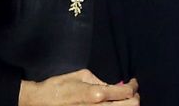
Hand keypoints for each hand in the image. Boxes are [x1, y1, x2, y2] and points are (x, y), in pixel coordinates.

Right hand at [18, 70, 137, 104]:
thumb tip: (111, 85)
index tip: (133, 82)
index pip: (127, 92)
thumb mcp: (81, 75)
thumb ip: (99, 80)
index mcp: (97, 94)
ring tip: (122, 98)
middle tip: (131, 91)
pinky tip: (112, 104)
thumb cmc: (60, 86)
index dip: (134, 86)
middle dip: (135, 97)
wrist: (44, 101)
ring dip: (126, 105)